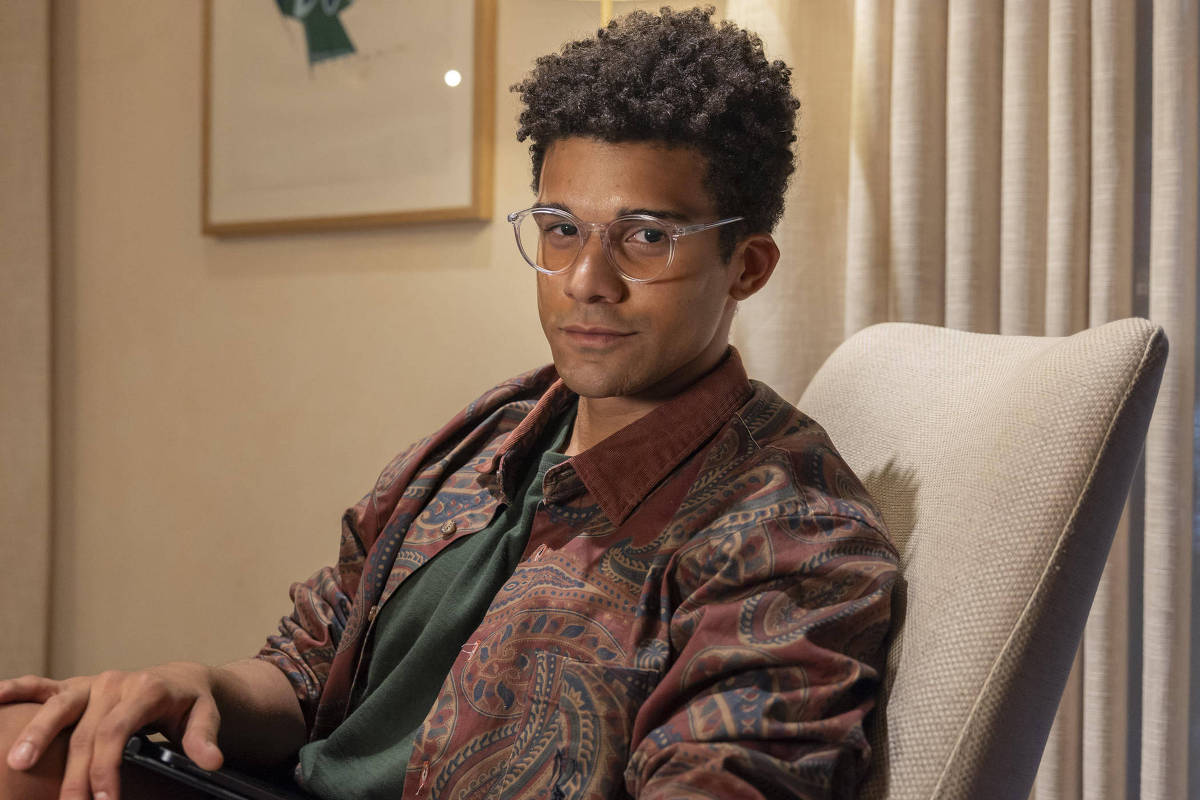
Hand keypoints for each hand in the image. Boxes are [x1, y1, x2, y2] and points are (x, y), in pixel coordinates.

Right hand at [1, 663, 221, 799]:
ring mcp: (92, 683)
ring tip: (18, 764)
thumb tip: (211, 762)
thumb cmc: (191, 701)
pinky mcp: (76, 687)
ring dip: (37, 734)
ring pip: (59, 707)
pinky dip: (18, 690)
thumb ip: (204, 738)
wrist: (181, 678)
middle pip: (85, 730)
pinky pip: (43, 686)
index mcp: (146, 689)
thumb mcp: (206, 716)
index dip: (106, 766)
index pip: (117, 730)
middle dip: (75, 772)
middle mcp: (115, 683)